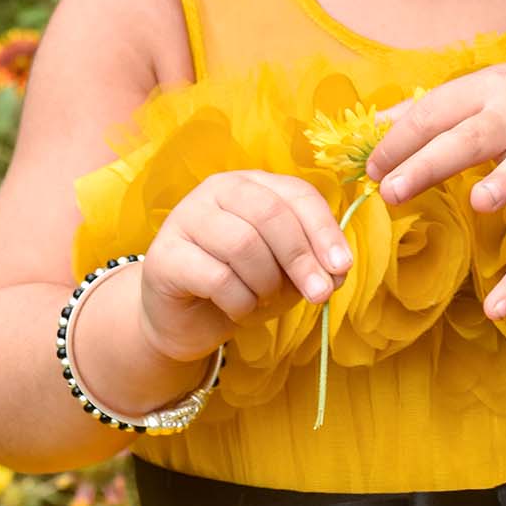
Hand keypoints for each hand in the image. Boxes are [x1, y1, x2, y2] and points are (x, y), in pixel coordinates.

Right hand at [139, 169, 352, 363]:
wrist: (186, 321)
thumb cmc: (242, 286)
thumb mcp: (287, 275)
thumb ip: (314, 266)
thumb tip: (337, 270)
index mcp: (252, 184)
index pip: (296, 193)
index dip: (323, 230)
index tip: (341, 267)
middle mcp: (216, 190)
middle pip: (270, 213)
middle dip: (301, 258)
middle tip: (318, 294)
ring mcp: (185, 218)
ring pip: (242, 244)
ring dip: (265, 283)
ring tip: (263, 301)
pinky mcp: (164, 255)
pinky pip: (216, 277)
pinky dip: (240, 302)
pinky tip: (239, 309)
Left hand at [363, 63, 505, 320]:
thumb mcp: (492, 90)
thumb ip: (436, 106)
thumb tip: (373, 125)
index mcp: (492, 87)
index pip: (438, 109)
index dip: (402, 138)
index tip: (371, 169)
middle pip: (474, 136)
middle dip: (431, 161)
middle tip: (390, 191)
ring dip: (504, 184)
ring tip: (477, 203)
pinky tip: (499, 306)